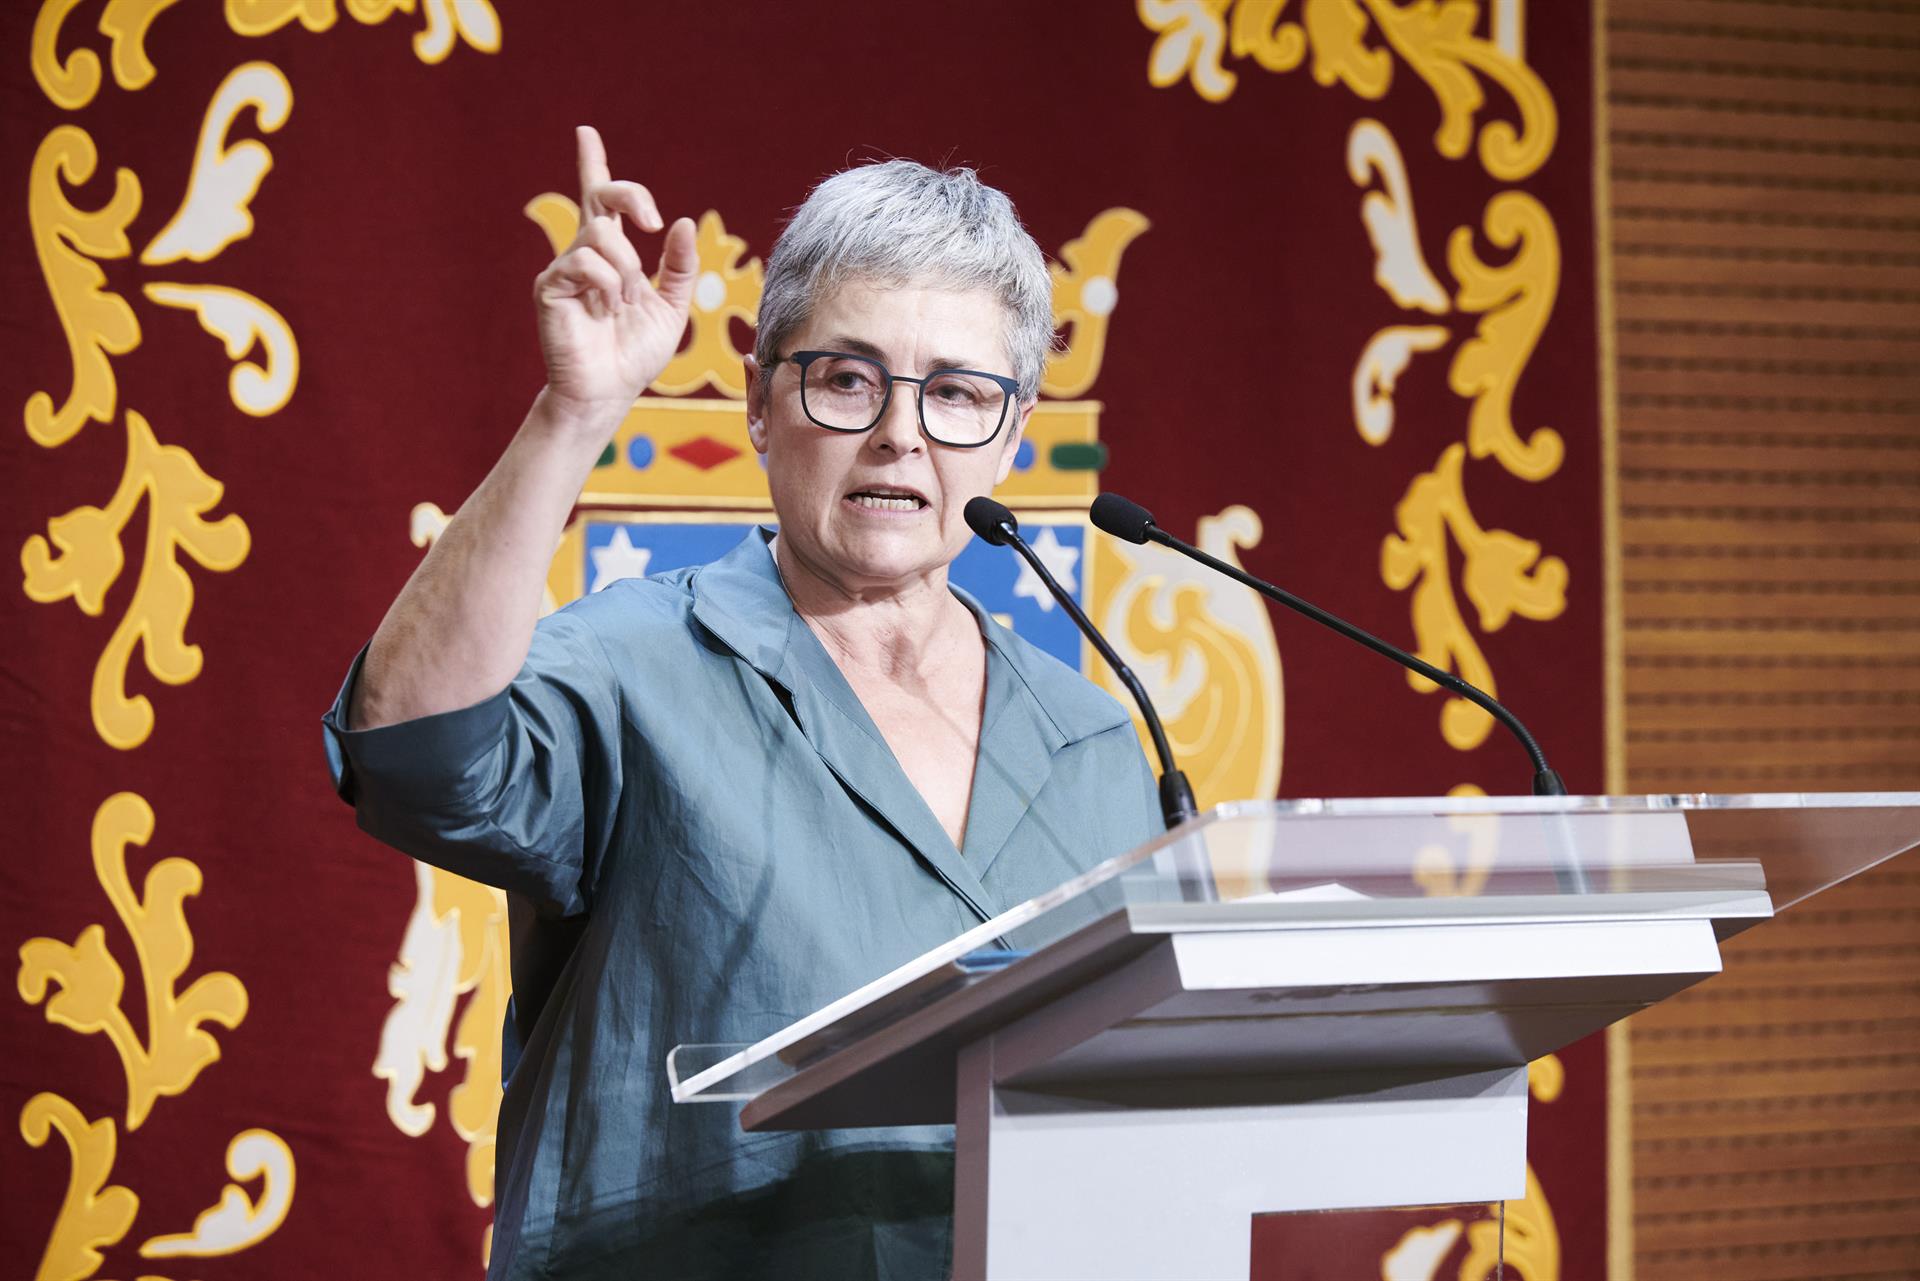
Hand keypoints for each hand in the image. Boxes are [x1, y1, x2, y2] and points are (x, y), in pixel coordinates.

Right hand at [533, 126, 697, 426]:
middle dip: (631, 195)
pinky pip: (583, 263)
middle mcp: (585, 253)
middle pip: (602, 197)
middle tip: (652, 222)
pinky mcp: (550, 287)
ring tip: (623, 301)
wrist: (609, 391)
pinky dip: (605, 284)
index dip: (591, 163)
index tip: (585, 133)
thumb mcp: (671, 307)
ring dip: (625, 266)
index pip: (601, 200)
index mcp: (612, 254)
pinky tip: (605, 309)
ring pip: (600, 234)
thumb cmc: (635, 353)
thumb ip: (678, 267)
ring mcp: (565, 268)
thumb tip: (680, 223)